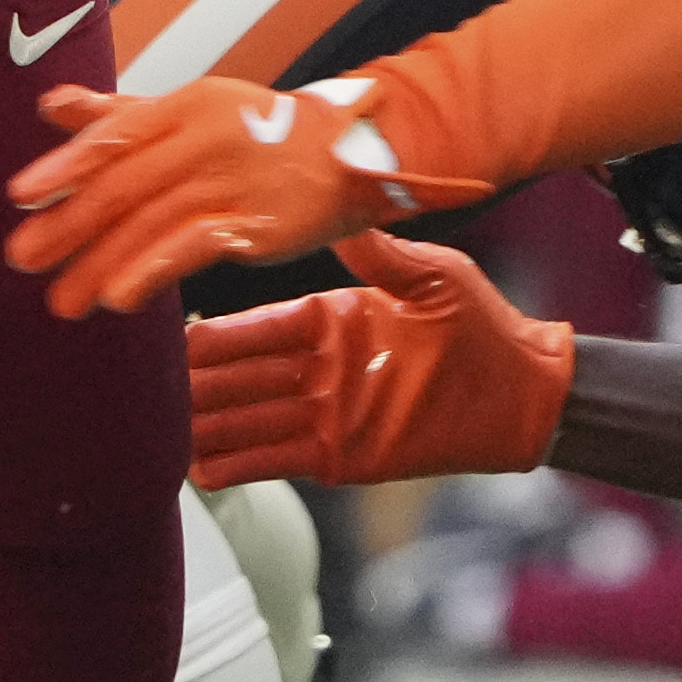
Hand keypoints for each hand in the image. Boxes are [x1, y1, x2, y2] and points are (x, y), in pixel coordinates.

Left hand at [3, 75, 486, 319]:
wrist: (352, 151)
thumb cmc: (260, 131)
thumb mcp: (190, 108)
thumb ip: (118, 113)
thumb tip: (49, 105)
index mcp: (185, 105)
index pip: (115, 135)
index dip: (65, 166)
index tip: (20, 197)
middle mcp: (206, 138)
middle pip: (124, 185)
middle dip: (69, 226)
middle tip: (23, 259)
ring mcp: (233, 181)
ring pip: (151, 224)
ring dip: (100, 264)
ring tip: (62, 300)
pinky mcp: (257, 224)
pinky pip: (194, 248)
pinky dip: (152, 271)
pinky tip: (119, 297)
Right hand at [183, 235, 574, 487]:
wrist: (525, 393)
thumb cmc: (486, 328)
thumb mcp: (434, 278)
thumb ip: (383, 256)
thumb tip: (343, 215)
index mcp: (336, 318)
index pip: (265, 325)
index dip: (225, 334)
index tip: (183, 336)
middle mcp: (322, 365)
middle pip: (246, 373)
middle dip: (203, 380)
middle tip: (155, 384)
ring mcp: (327, 412)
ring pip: (251, 417)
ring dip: (209, 423)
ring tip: (162, 430)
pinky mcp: (339, 455)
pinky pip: (276, 458)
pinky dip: (239, 463)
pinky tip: (201, 466)